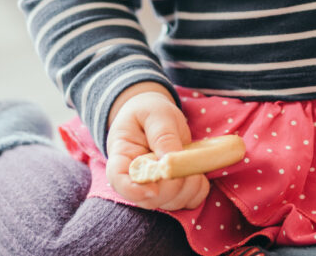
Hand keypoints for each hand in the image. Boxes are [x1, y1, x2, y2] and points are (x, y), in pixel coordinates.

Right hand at [104, 84, 209, 210]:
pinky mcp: (173, 190)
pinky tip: (198, 172)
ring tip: (191, 159)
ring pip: (170, 202)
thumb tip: (169, 161)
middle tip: (184, 156)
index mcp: (122, 156)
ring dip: (188, 187)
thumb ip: (162, 135)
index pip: (118, 180)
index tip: (153, 189)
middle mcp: (135, 179)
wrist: (153, 116)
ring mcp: (154, 188)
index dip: (134, 191)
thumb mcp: (156, 114)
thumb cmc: (149, 112)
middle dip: (172, 183)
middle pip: (149, 198)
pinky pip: (188, 200)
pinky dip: (198, 190)